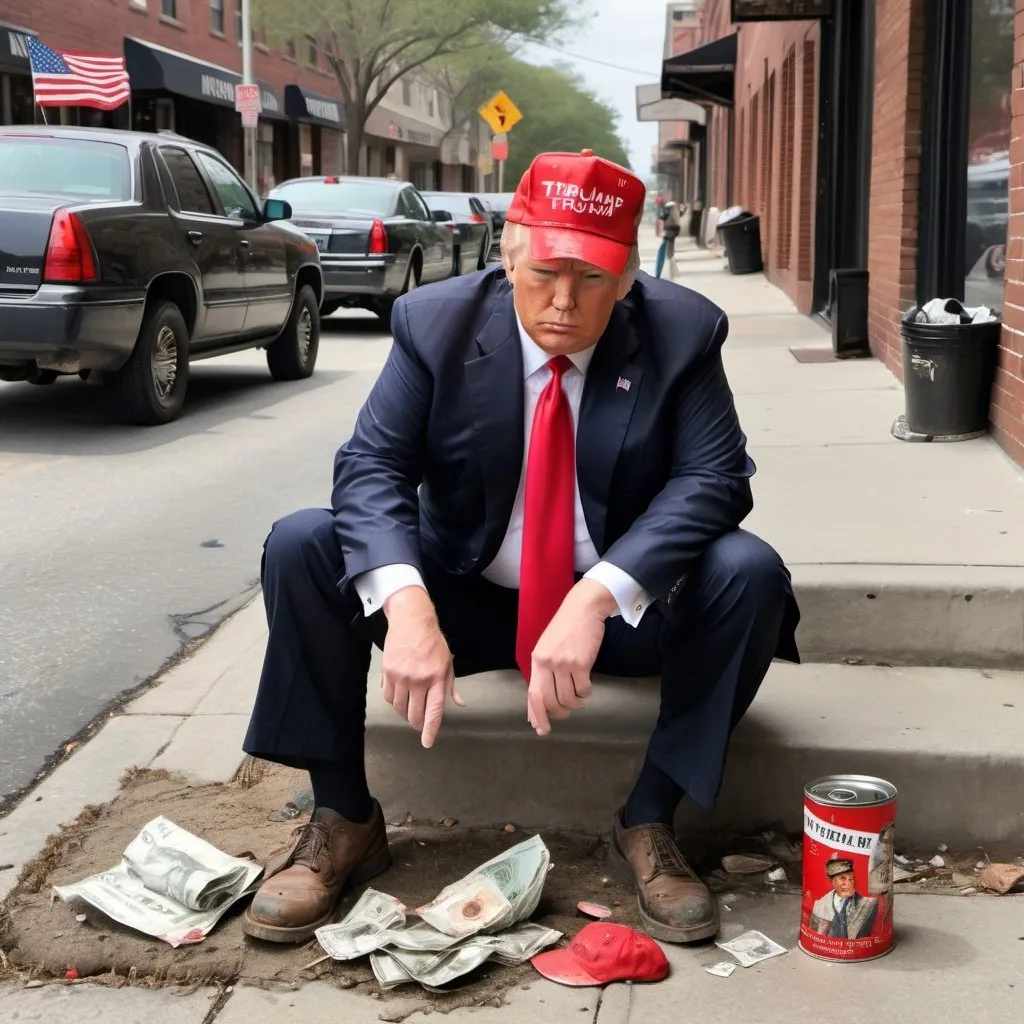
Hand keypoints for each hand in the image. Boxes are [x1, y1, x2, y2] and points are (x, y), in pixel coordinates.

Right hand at [381, 587, 464, 747]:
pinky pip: (388, 696)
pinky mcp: (388, 672)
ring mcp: (401, 677)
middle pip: (414, 714)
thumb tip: (459, 704)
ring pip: (399, 708)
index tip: (427, 743)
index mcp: (437, 677)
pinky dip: (393, 700)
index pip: (434, 711)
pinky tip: (399, 694)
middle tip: (419, 722)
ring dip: (404, 712)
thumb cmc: (432, 642)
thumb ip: (451, 686)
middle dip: (417, 723)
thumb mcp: (447, 662)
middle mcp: (419, 679)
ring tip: (409, 706)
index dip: (430, 730)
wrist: (411, 620)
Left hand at [527, 579, 617, 736]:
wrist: (583, 608)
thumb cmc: (566, 628)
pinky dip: (586, 694)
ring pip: (567, 699)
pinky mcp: (581, 663)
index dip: (536, 715)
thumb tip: (541, 699)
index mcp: (536, 660)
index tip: (541, 729)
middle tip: (566, 714)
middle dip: (558, 714)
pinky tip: (586, 689)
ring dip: (575, 704)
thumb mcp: (547, 648)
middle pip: (549, 702)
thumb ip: (543, 671)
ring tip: (579, 700)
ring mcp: (563, 663)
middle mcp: (547, 663)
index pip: (533, 695)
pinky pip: (583, 690)